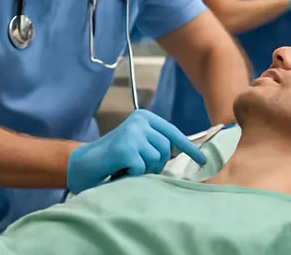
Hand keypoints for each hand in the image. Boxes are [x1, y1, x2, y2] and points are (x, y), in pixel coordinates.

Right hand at [65, 109, 204, 193]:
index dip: (189, 147)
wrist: (88, 162)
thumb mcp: (140, 143)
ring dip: (144, 168)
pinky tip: (121, 168)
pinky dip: (134, 174)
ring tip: (128, 164)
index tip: (202, 160)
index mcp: (144, 117)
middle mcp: (139, 121)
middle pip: (166, 149)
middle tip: (137, 163)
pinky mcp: (126, 148)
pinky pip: (143, 169)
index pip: (172, 132)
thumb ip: (158, 143)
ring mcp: (132, 133)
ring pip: (156, 160)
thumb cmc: (116, 156)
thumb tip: (187, 153)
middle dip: (156, 162)